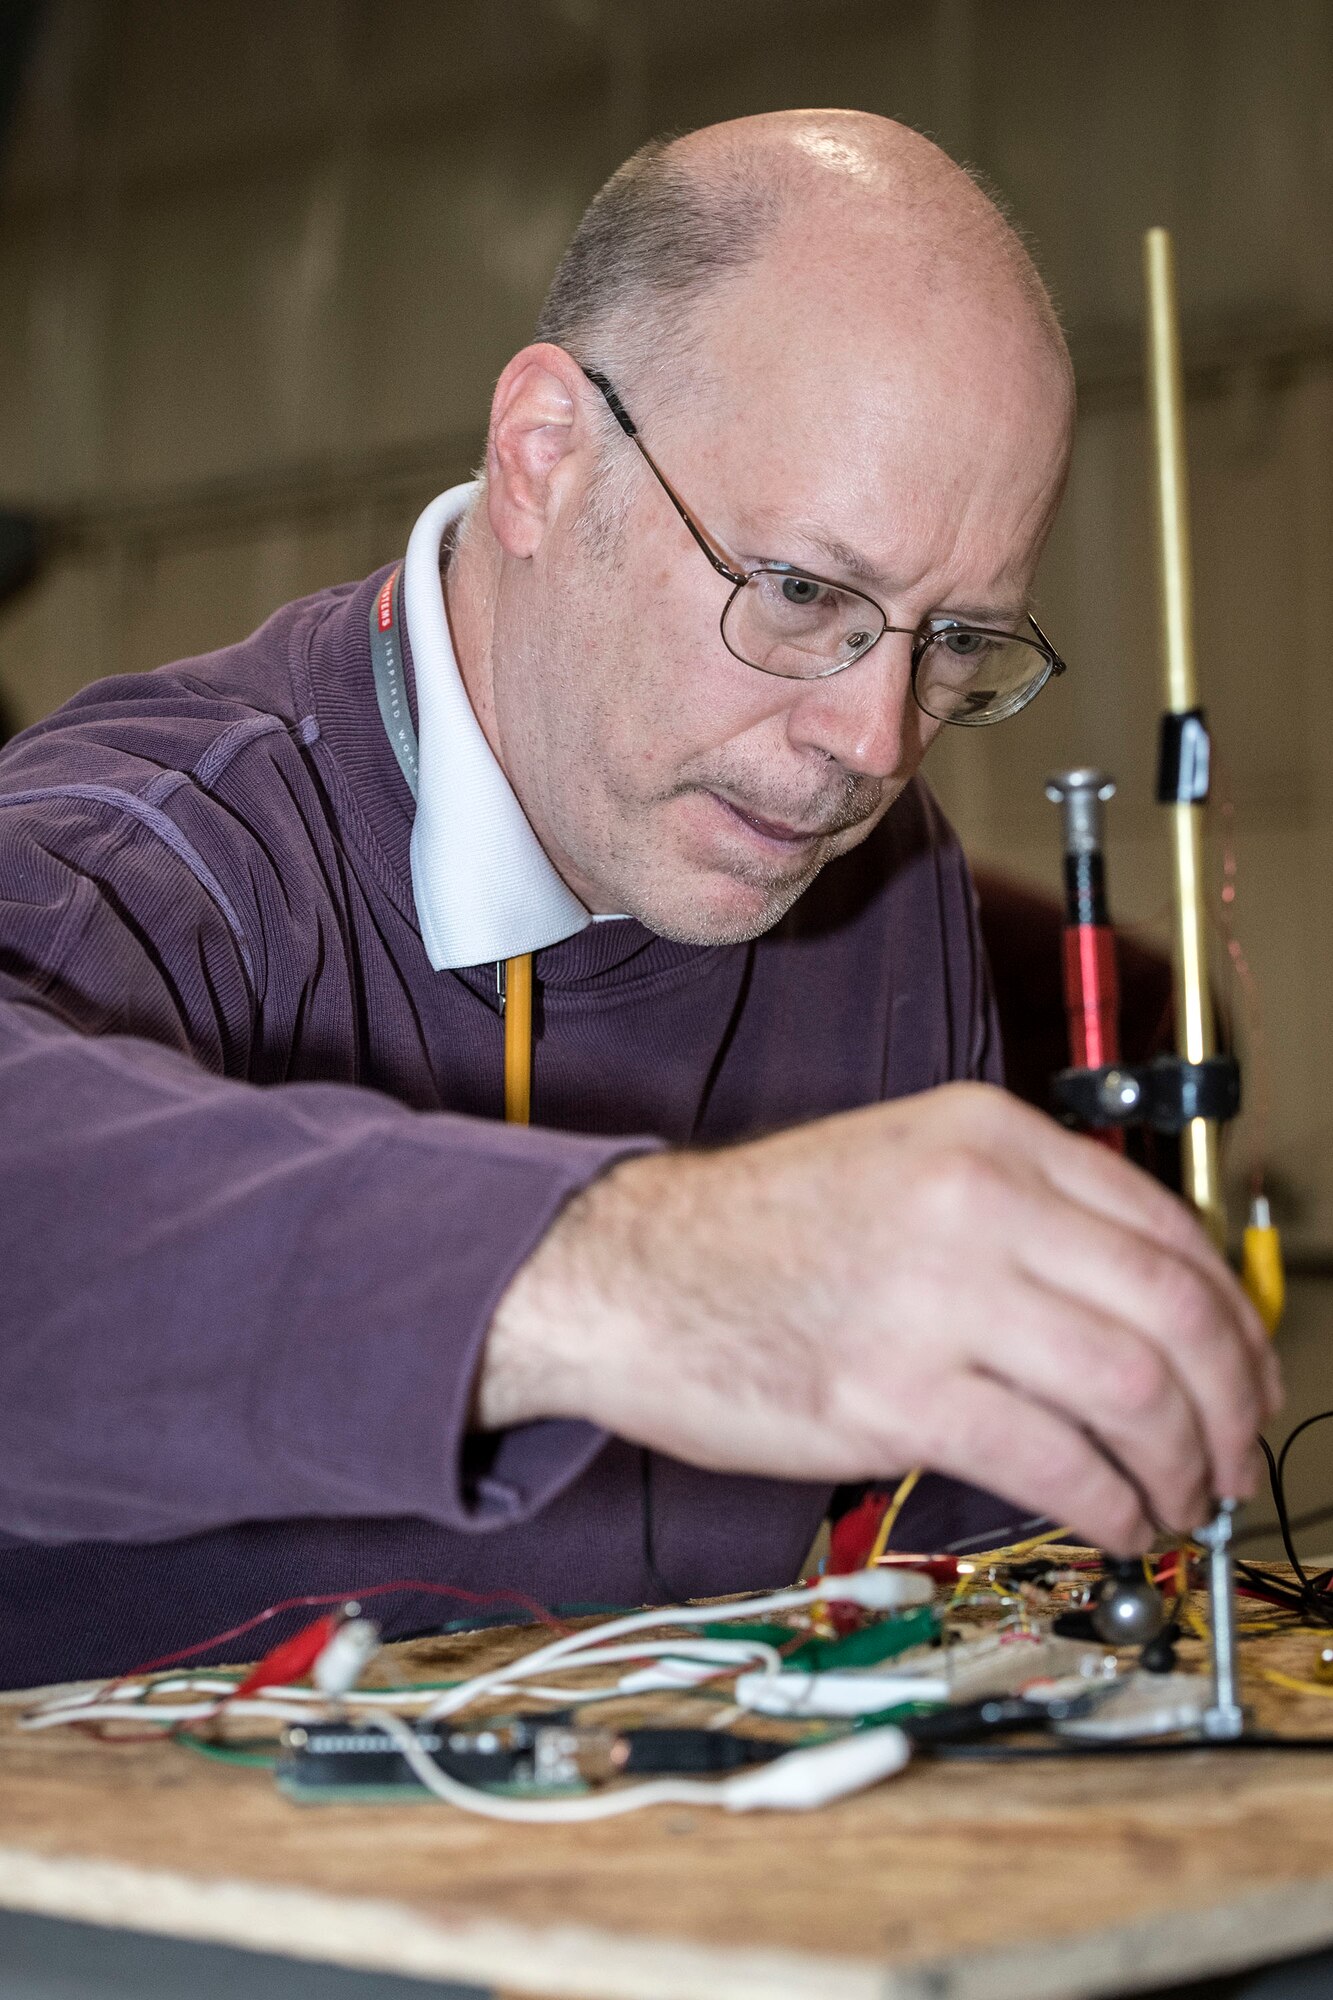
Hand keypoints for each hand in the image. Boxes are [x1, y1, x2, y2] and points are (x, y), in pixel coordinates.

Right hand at [480, 1082, 1280, 1551]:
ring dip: (1185, 1464)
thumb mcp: (901, 1163)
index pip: (1167, 1227)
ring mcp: (936, 1296)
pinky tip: (1115, 1520)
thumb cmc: (753, 1234)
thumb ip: (1017, 1213)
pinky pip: (1057, 1461)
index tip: (1244, 1372)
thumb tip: (1138, 1307)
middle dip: (1233, 1401)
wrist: (625, 1271)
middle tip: (1237, 1451)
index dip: (1233, 1318)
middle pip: (1175, 1311)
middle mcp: (975, 1200)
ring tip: (1182, 1499)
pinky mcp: (895, 1394)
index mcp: (984, 1136)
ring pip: (1136, 1390)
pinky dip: (1113, 1504)